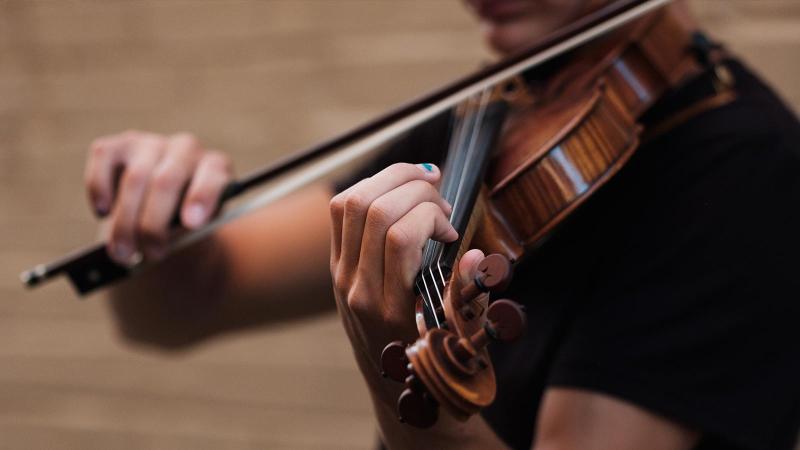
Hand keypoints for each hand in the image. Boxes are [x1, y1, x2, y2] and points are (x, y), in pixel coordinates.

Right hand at [84, 130, 232, 263]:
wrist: (164, 208)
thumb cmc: (185, 222)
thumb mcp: (197, 231)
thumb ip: (185, 234)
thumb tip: (152, 247)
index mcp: (216, 168)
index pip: (213, 177)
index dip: (202, 198)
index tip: (192, 223)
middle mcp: (186, 149)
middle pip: (165, 183)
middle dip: (153, 225)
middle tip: (150, 254)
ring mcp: (151, 143)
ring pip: (134, 179)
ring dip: (125, 221)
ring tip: (122, 253)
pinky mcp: (119, 145)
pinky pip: (103, 159)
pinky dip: (100, 188)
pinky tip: (103, 212)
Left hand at [329, 162, 460, 369]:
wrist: (397, 389)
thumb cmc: (437, 365)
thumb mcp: (465, 338)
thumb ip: (471, 295)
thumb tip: (476, 254)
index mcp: (390, 310)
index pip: (400, 237)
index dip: (432, 217)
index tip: (453, 231)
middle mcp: (357, 289)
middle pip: (374, 209)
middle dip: (416, 189)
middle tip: (444, 204)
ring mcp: (342, 275)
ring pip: (352, 202)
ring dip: (391, 179)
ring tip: (424, 185)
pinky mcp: (337, 265)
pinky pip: (342, 211)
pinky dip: (371, 188)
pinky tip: (399, 192)